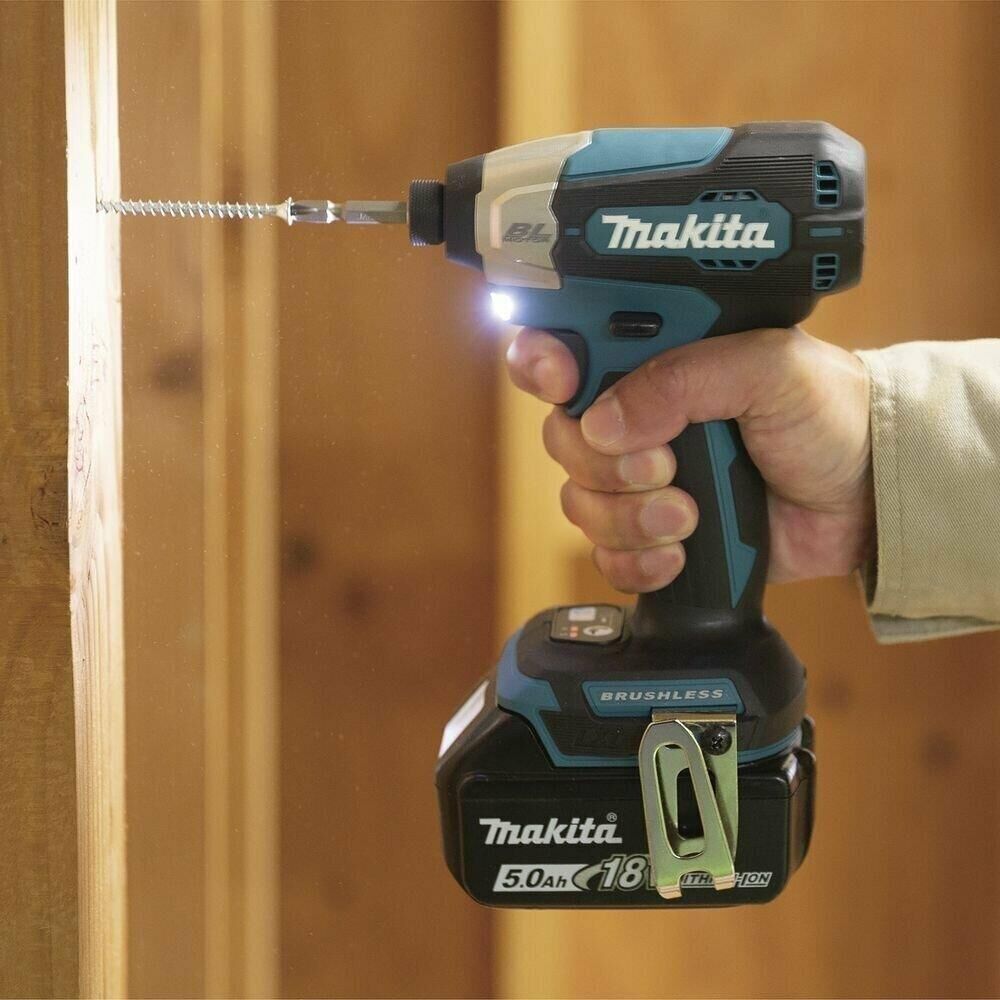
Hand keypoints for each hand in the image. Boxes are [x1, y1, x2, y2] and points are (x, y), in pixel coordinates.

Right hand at [506, 326, 874, 592]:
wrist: (868, 495)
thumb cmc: (828, 414)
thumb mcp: (769, 368)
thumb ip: (686, 378)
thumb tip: (604, 422)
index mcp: (653, 359)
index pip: (566, 348)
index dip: (543, 363)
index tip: (563, 383)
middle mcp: (635, 419)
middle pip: (562, 438)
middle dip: (605, 464)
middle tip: (666, 467)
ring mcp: (640, 480)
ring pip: (579, 502)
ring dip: (628, 518)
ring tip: (688, 518)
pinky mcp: (653, 536)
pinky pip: (606, 556)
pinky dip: (636, 562)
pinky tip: (680, 555)